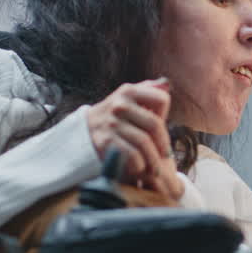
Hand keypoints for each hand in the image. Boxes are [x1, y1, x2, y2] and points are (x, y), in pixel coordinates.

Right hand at [87, 79, 180, 197]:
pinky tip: (140, 167)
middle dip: (163, 143)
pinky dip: (139, 164)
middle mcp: (119, 104)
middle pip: (154, 124)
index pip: (161, 100)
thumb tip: (166, 84)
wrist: (85, 130)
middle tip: (166, 155)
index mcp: (129, 91)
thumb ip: (148, 90)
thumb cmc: (115, 116)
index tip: (162, 128)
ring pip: (144, 142)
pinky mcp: (105, 141)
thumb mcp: (128, 97)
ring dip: (154, 159)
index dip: (165, 115)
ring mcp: (111, 122)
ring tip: (156, 168)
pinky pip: (132, 154)